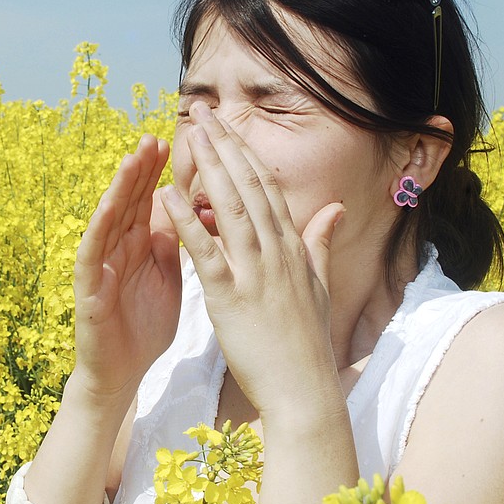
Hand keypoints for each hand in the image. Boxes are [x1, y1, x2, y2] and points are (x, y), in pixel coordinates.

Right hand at [71, 134, 182, 406]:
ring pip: (109, 218)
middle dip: (141, 168)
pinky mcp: (89, 288)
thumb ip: (172, 243)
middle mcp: (118, 248)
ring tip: (132, 159)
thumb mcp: (167, 276)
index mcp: (141, 244)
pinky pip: (92, 253)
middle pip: (130, 201)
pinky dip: (100, 228)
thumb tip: (186, 207)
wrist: (124, 373)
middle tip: (154, 136)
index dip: (162, 172)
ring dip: (120, 188)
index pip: (150, 199)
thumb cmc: (145, 325)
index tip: (179, 141)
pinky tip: (108, 207)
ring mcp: (101, 265)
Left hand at [160, 104, 343, 415]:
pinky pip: (206, 252)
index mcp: (292, 248)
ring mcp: (255, 273)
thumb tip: (335, 209)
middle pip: (249, 186)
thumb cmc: (306, 344)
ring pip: (230, 208)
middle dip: (225, 145)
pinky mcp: (231, 298)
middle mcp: (276, 252)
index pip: (267, 188)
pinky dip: (186, 222)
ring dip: (209, 168)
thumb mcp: (317, 286)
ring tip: (190, 135)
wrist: (305, 391)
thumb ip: (320, 243)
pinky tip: (167, 196)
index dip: (245, 153)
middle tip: (204, 112)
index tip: (227, 126)